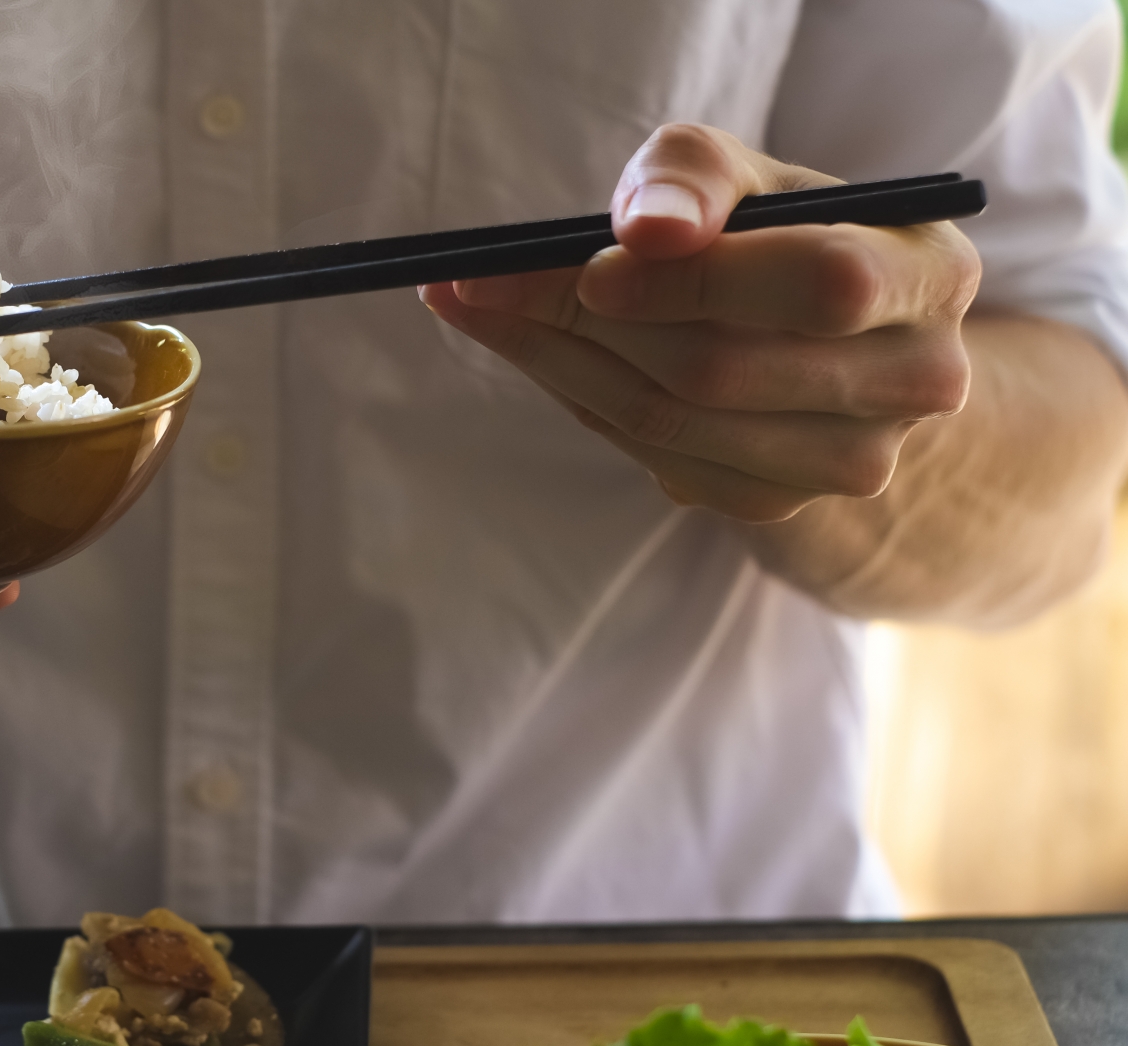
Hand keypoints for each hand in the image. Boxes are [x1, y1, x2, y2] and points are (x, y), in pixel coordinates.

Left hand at [421, 124, 980, 522]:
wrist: (823, 339)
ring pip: (671, 424)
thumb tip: (644, 233)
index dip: (696, 280)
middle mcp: (913, 382)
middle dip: (583, 322)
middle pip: (722, 369)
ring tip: (481, 307)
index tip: (587, 265)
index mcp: (930, 274)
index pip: (821, 284)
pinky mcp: (776, 505)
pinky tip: (539, 353)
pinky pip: (654, 460)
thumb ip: (695, 178)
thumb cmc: (776, 233)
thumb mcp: (747, 177)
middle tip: (478, 285)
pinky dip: (580, 400)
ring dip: (556, 363)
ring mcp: (848, 462)